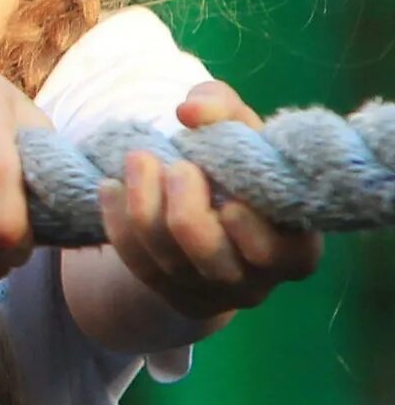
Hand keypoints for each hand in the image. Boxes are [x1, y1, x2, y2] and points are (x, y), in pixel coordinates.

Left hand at [98, 80, 321, 320]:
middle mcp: (256, 282)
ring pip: (169, 262)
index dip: (249, 225)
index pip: (277, 251)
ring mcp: (211, 293)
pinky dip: (118, 223)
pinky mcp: (171, 294)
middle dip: (187, 212)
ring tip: (137, 160)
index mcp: (295, 249)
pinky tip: (110, 186)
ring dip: (145, 208)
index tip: (226, 190)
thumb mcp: (241, 131)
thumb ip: (224, 111)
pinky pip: (137, 264)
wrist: (210, 202)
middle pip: (214, 260)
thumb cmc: (238, 164)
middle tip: (177, 166)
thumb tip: (191, 111)